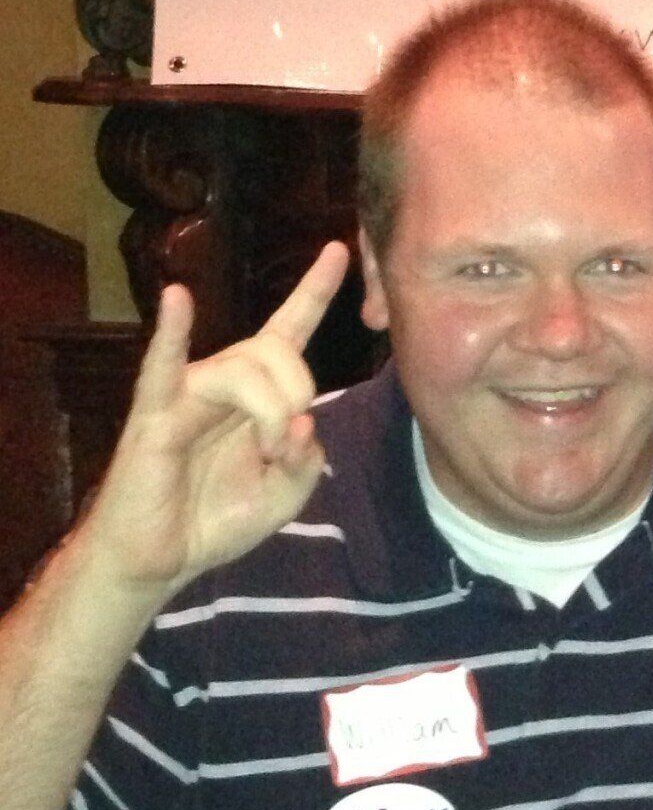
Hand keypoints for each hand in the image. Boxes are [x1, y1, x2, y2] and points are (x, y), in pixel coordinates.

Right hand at [75, 243, 350, 601]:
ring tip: (267, 448)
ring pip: (243, 367)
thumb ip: (306, 462)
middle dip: (300, 389)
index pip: (290, 328)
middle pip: (277, 350)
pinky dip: (170, 332)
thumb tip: (302, 424)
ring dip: (271, 409)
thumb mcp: (285, 496)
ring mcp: (186, 394)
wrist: (159, 561)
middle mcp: (223, 382)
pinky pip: (162, 368)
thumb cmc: (215, 520)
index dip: (316, 289)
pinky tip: (176, 299)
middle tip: (289, 440)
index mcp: (257, 393)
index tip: (339, 248)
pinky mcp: (155, 416)